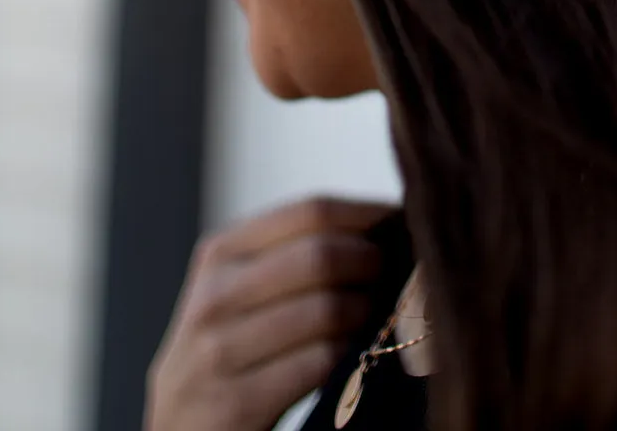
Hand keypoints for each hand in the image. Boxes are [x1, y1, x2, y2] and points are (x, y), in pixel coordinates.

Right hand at [144, 195, 394, 430]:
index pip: (310, 212)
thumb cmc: (227, 357)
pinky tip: (355, 360)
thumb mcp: (238, 294)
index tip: (401, 221)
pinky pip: (317, 365)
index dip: (366, 214)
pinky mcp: (233, 405)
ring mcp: (218, 352)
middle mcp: (214, 296)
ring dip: (366, 313)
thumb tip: (381, 222)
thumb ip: (290, 257)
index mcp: (220, 253)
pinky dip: (348, 358)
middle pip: (321, 256)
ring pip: (325, 310)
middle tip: (396, 274)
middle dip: (372, 263)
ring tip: (378, 318)